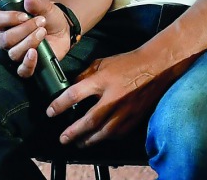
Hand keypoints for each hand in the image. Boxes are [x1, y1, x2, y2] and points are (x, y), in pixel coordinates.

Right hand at [0, 0, 73, 78]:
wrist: (62, 30)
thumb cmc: (48, 17)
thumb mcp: (45, 6)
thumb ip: (37, 2)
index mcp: (6, 22)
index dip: (7, 18)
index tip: (24, 16)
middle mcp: (7, 39)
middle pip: (6, 39)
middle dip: (25, 29)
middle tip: (41, 22)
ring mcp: (17, 53)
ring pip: (14, 53)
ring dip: (30, 41)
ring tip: (43, 32)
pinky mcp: (28, 64)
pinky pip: (22, 71)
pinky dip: (28, 63)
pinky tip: (34, 54)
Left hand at [46, 48, 186, 146]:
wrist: (156, 67)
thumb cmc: (127, 63)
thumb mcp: (101, 63)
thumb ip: (85, 76)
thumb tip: (71, 87)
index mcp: (101, 81)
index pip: (75, 95)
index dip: (59, 105)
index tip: (50, 112)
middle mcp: (112, 98)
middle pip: (89, 121)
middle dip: (73, 132)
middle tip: (62, 139)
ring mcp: (125, 110)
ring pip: (104, 132)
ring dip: (89, 140)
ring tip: (78, 143)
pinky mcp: (135, 118)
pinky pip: (118, 133)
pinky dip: (107, 138)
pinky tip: (99, 138)